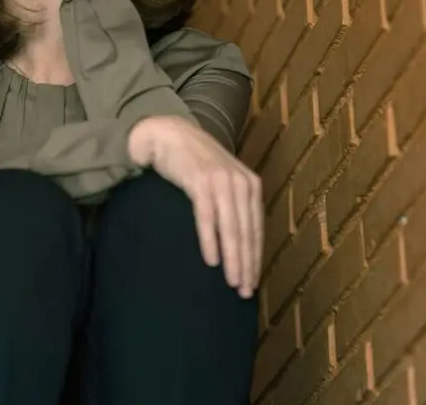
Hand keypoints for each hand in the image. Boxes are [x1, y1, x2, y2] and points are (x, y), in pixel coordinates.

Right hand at [128, 115, 262, 298]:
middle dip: (247, 264)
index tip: (252, 283)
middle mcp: (240, 183)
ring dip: (233, 259)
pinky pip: (207, 217)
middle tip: (244, 292)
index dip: (255, 258)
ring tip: (232, 282)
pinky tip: (211, 260)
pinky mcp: (200, 181)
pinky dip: (210, 241)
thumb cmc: (193, 162)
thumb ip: (232, 204)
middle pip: (246, 232)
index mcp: (250, 185)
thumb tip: (238, 241)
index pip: (256, 230)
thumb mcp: (220, 181)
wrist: (169, 134)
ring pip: (231, 229)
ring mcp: (221, 181)